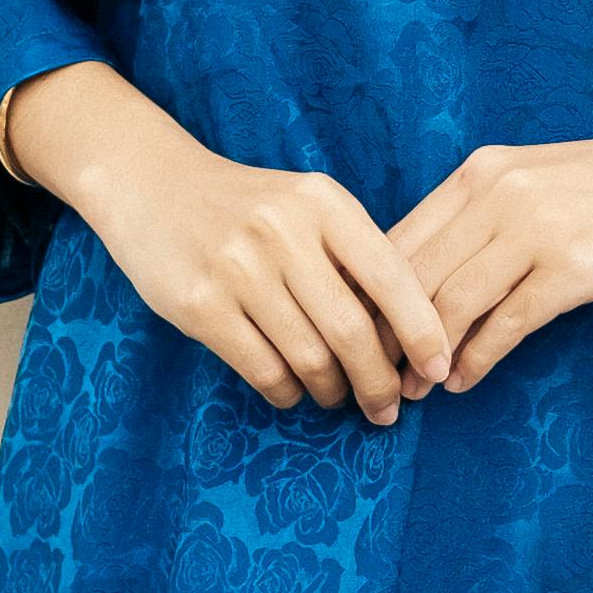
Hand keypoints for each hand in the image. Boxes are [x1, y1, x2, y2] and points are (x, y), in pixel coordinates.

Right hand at [0, 62, 449, 423]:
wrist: (153, 184)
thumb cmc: (248, 206)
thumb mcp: (307, 208)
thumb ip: (354, 257)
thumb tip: (409, 338)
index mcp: (324, 203)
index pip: (393, 279)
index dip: (424, 334)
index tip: (439, 371)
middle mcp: (283, 231)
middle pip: (353, 332)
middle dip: (379, 383)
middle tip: (387, 408)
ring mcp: (238, 269)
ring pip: (310, 358)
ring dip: (332, 392)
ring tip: (336, 396)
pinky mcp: (200, 305)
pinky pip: (264, 371)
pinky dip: (287, 392)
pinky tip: (291, 389)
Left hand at [390, 94, 592, 389]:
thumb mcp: (537, 182)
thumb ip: (482, 219)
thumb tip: (426, 282)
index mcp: (478, 173)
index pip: (396, 240)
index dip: (367, 298)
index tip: (355, 341)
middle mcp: (496, 194)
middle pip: (413, 277)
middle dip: (386, 337)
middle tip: (372, 382)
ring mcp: (536, 228)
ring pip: (452, 304)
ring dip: (425, 358)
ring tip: (413, 391)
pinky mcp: (576, 266)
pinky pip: (508, 324)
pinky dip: (477, 360)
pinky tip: (465, 383)